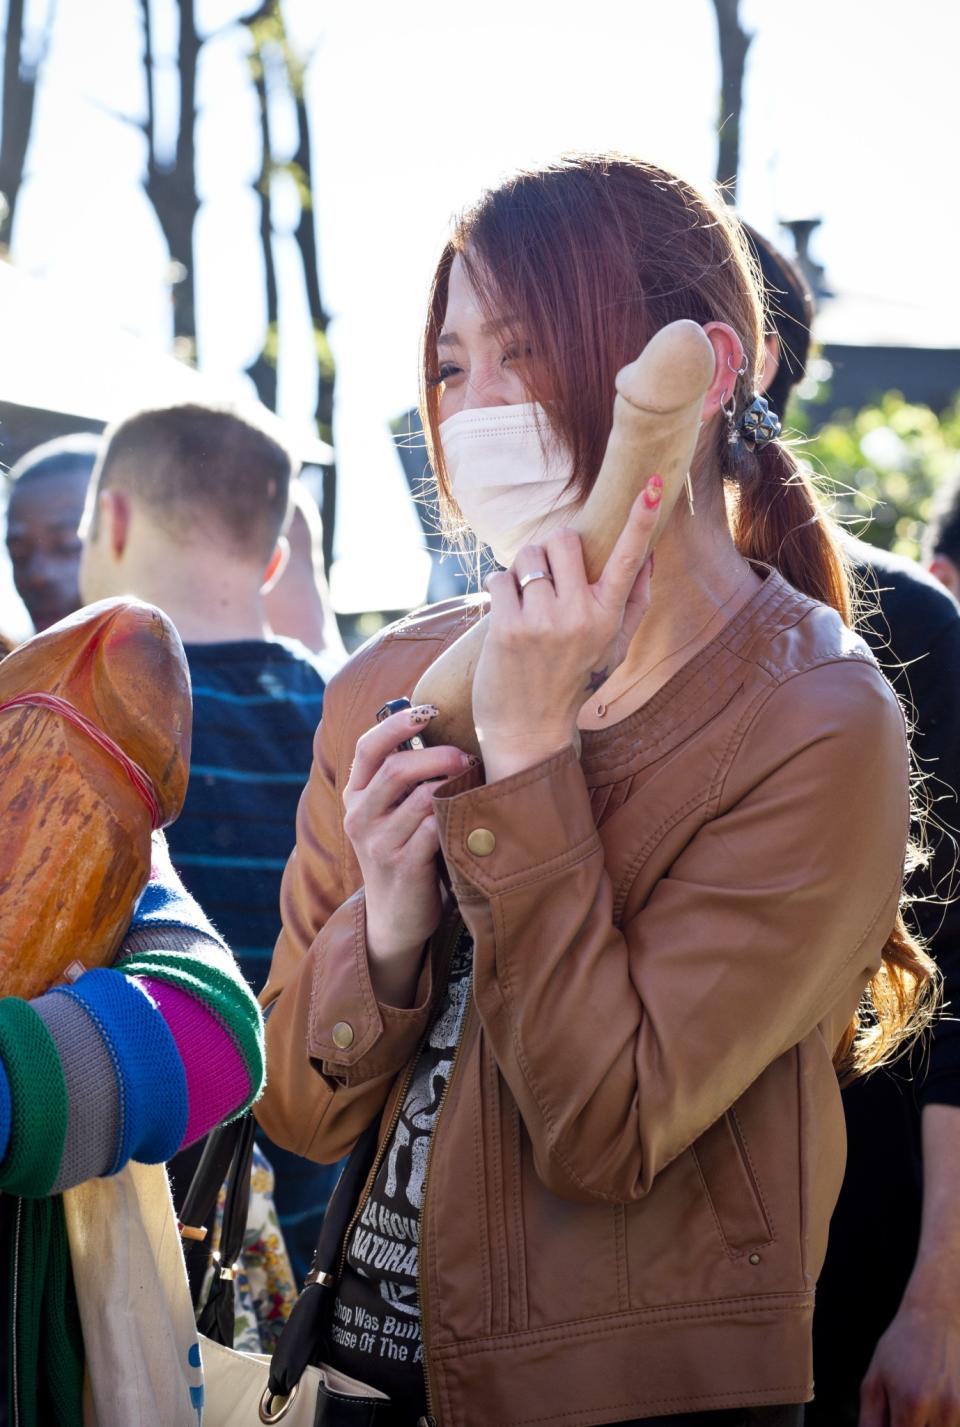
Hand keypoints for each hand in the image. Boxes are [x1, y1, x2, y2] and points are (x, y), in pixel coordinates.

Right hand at [343, 705, 473, 1001]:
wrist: (395, 918)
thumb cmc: (404, 852)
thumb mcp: (393, 814)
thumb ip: (407, 780)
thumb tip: (450, 734)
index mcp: (356, 795)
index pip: (368, 748)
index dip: (397, 723)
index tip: (429, 707)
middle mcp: (360, 816)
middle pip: (395, 770)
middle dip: (436, 755)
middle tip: (466, 755)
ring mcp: (378, 844)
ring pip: (419, 798)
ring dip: (451, 785)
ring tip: (474, 781)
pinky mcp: (402, 867)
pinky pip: (432, 830)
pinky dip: (454, 816)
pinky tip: (471, 812)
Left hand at [473, 478, 660, 782]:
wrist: (528, 729)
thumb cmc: (572, 682)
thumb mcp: (612, 647)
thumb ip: (633, 601)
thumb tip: (648, 556)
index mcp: (609, 616)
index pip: (629, 558)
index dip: (642, 518)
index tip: (655, 483)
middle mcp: (581, 616)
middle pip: (564, 540)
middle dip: (550, 549)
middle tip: (547, 580)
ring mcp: (544, 621)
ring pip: (528, 555)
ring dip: (522, 570)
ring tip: (526, 604)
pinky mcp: (508, 627)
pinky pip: (500, 577)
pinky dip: (499, 589)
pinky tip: (506, 616)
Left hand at [860, 1296, 959, 1426]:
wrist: (936, 1316)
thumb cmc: (901, 1346)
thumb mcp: (875, 1378)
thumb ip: (871, 1420)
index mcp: (912, 1402)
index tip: (891, 1423)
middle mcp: (942, 1409)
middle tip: (903, 1413)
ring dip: (928, 1425)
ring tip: (918, 1406)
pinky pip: (954, 1423)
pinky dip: (942, 1421)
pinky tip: (934, 1403)